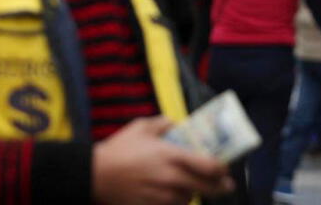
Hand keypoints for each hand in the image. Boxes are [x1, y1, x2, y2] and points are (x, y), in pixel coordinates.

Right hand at [93, 116, 233, 204]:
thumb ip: (163, 123)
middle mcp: (172, 178)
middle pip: (206, 187)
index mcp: (172, 156)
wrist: (94, 175)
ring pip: (189, 198)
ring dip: (194, 193)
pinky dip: (177, 202)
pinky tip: (175, 196)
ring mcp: (162, 196)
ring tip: (194, 188)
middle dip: (220, 187)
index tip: (225, 168)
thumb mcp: (141, 127)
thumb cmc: (119, 150)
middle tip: (227, 185)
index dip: (222, 168)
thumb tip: (176, 124)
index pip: (208, 166)